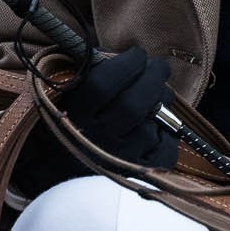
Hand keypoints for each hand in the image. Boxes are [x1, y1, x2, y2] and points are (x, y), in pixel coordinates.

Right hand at [59, 44, 178, 169]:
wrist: (60, 171)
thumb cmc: (69, 121)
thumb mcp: (66, 94)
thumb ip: (90, 70)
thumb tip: (123, 53)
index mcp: (73, 115)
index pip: (103, 83)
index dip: (127, 63)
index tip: (137, 53)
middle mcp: (94, 140)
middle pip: (134, 104)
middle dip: (153, 78)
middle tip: (159, 67)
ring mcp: (116, 161)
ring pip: (151, 127)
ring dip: (162, 105)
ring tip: (158, 96)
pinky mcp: (135, 177)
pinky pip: (164, 151)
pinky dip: (168, 134)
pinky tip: (158, 125)